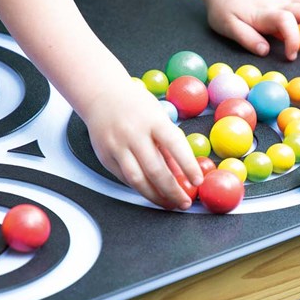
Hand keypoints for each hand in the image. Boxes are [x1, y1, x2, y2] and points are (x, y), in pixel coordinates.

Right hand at [76, 60, 203, 209]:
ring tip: (169, 204)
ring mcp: (116, 146)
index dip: (188, 166)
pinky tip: (150, 192)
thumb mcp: (159, 118)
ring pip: (137, 180)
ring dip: (155, 196)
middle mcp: (133, 133)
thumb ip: (170, 145)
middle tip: (184, 202)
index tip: (198, 182)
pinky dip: (140, 188)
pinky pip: (124, 179)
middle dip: (172, 191)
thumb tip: (184, 173)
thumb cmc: (136, 107)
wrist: (101, 95)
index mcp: (153, 120)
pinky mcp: (105, 156)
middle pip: (155, 170)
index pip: (175, 145)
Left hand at [205, 0, 299, 60]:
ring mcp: (287, 2)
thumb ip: (246, 38)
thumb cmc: (226, 10)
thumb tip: (265, 51)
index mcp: (264, 14)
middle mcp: (279, 5)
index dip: (293, 39)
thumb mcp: (227, 26)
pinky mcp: (291, 3)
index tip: (290, 56)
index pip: (286, 20)